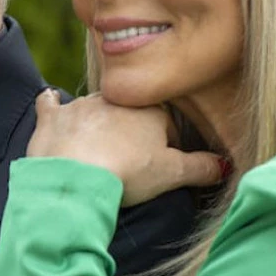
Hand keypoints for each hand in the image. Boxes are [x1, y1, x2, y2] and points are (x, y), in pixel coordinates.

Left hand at [28, 90, 225, 206]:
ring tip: (98, 151)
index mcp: (148, 109)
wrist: (76, 176)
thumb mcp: (173, 174)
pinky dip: (53, 106)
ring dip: (97, 124)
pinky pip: (50, 104)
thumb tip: (225, 166)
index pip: (165, 123)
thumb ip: (202, 168)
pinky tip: (53, 106)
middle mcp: (115, 99)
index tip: (159, 166)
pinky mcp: (52, 118)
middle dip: (131, 133)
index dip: (165, 146)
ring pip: (94, 109)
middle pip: (129, 115)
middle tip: (129, 162)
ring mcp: (80, 106)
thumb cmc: (128, 173)